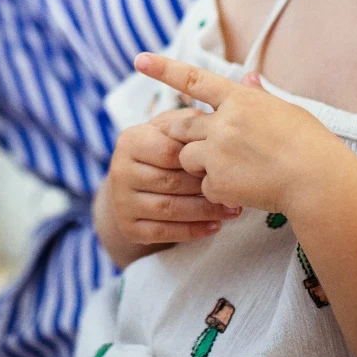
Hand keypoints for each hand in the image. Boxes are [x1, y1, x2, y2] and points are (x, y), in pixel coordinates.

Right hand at [99, 119, 240, 256]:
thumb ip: (189, 123)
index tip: (228, 162)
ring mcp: (121, 202)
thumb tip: (215, 124)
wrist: (133, 184)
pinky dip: (192, 232)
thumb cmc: (162, 150)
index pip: (169, 151)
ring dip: (205, 212)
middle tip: (236, 191)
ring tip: (233, 210)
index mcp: (130, 140)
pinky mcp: (128, 227)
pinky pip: (162, 233)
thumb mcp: (171, 129)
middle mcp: (119, 170)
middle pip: (170, 182)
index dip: (199, 158)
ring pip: (168, 209)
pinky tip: (215, 226)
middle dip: (206, 188)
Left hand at [132, 52, 344, 215]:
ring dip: (200, 164)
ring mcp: (217, 153)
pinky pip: (204, 186)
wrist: (317, 182)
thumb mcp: (286, 110)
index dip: (164, 69)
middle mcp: (223, 123)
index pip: (193, 80)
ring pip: (187, 157)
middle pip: (182, 126)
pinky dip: (218, 190)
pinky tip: (244, 189)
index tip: (139, 59)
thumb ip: (259, 96)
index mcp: (240, 100)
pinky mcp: (216, 182)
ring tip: (237, 170)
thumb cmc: (310, 143)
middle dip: (184, 136)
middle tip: (210, 146)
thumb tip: (247, 77)